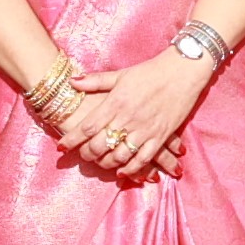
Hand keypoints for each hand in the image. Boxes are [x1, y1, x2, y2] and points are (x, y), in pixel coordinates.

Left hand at [58, 51, 214, 178]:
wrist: (182, 71)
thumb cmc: (150, 71)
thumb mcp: (120, 74)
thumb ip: (95, 81)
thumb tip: (72, 82)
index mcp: (116, 102)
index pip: (87, 127)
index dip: (72, 139)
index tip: (61, 147)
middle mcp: (127, 119)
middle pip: (100, 145)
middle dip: (87, 154)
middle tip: (81, 156)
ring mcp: (144, 129)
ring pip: (119, 155)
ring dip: (106, 163)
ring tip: (99, 163)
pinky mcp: (160, 136)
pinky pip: (142, 159)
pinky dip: (130, 169)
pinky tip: (121, 172)